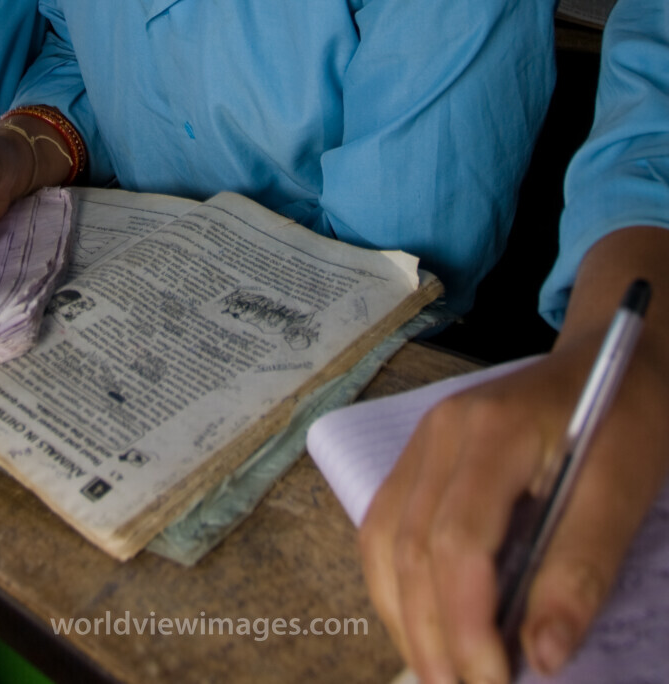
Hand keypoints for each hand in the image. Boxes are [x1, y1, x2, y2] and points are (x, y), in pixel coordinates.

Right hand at [359, 229, 668, 683]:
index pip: (457, 542)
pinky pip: (387, 524)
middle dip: (431, 636)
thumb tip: (544, 656)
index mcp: (491, 430)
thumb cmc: (626, 417)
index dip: (467, 625)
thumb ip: (581, 568)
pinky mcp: (423, 454)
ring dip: (404, 617)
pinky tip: (423, 624)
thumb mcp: (623, 489)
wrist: (615, 357)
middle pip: (410, 548)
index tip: (494, 683)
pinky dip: (396, 584)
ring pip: (384, 540)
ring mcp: (424, 438)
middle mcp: (441, 431)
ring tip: (439, 674)